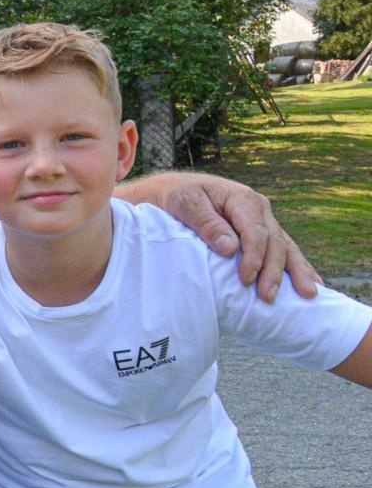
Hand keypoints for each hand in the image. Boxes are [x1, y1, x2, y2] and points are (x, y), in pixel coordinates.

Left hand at [162, 175, 321, 301]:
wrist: (175, 191)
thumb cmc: (178, 197)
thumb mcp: (185, 204)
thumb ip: (207, 223)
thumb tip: (230, 248)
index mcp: (242, 199)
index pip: (255, 231)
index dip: (254, 257)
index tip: (246, 280)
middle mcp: (259, 209)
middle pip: (274, 242)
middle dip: (274, 271)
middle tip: (268, 297)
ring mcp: (264, 220)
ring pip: (286, 247)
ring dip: (297, 272)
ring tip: (309, 294)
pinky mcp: (263, 232)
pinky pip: (284, 250)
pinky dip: (297, 267)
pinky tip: (312, 283)